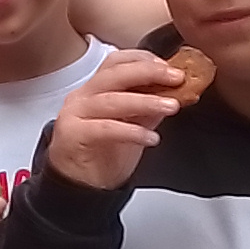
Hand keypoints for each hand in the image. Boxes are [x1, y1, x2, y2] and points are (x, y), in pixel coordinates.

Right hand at [47, 53, 186, 191]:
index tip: (170, 67)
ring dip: (146, 101)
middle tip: (176, 78)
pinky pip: (105, 128)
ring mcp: (74, 114)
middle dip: (148, 72)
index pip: (117, 62)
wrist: (81, 188)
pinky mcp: (73, 135)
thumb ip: (149, 109)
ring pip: (112, 100)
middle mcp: (82, 96)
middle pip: (115, 74)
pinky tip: (151, 138)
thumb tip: (175, 93)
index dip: (144, 60)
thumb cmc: (103, 154)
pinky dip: (131, 131)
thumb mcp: (133, 126)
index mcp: (95, 89)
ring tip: (171, 107)